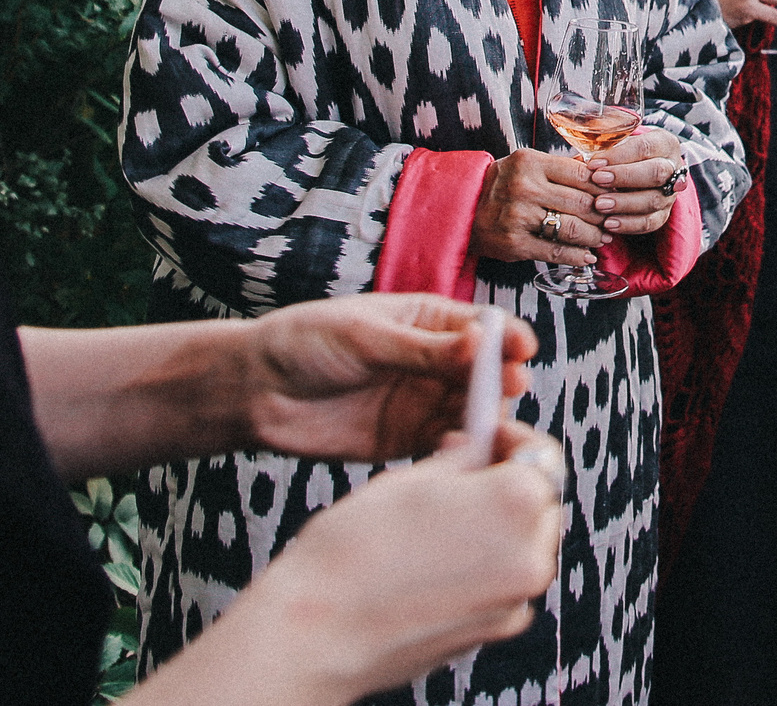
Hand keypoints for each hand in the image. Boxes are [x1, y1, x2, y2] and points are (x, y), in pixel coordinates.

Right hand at [154, 421, 563, 704]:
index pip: (541, 454)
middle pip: (539, 502)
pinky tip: (437, 564)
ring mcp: (516, 601)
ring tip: (440, 524)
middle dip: (508, 485)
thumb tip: (478, 446)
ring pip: (525, 545)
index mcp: (516, 503)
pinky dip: (485, 568)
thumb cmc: (353, 552)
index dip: (511, 439)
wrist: (317, 633)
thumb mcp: (412, 477)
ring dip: (498, 527)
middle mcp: (530, 555)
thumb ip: (463, 457)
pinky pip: (505, 584)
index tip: (488, 437)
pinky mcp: (495, 632)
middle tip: (462, 478)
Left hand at [238, 295, 535, 464]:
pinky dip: (457, 453)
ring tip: (487, 430)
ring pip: (471, 414)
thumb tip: (482, 342)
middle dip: (499, 383)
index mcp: (429, 321)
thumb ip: (423, 349)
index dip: (506, 339)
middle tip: (507, 391)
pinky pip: (444, 447)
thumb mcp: (366, 337)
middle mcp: (435, 363)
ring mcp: (422, 403)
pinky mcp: (405, 442)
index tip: (522, 351)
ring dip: (484, 422)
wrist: (254, 390)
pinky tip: (460, 455)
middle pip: (484, 375)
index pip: (482, 329)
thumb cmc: (306, 343)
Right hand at [473, 149, 602, 265]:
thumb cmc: (504, 184)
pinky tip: (587, 256)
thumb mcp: (529, 166)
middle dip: (603, 215)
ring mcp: (518, 216)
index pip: (582, 174)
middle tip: (614, 220)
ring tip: (603, 238)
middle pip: (581, 202)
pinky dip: (577, 256)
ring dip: (595, 237)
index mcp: (531, 163)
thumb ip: (562, 169)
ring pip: (572, 228)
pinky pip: (556, 252)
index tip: (615, 195)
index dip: (604, 187)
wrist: (464, 208)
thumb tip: (604, 173)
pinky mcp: (515, 243)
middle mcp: (524, 187)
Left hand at [583, 128, 684, 237]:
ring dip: (624, 203)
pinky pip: (650, 223)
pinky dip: (628, 224)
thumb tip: (579, 160)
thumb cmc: (622, 154)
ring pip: (653, 200)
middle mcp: (672, 168)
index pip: (644, 147)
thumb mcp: (616, 143)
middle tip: (597, 180)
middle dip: (624, 176)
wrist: (640, 172)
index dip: (619, 155)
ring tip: (599, 205)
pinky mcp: (664, 215)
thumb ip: (602, 148)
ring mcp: (670, 194)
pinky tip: (608, 224)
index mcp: (663, 143)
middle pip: (656, 172)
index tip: (593, 163)